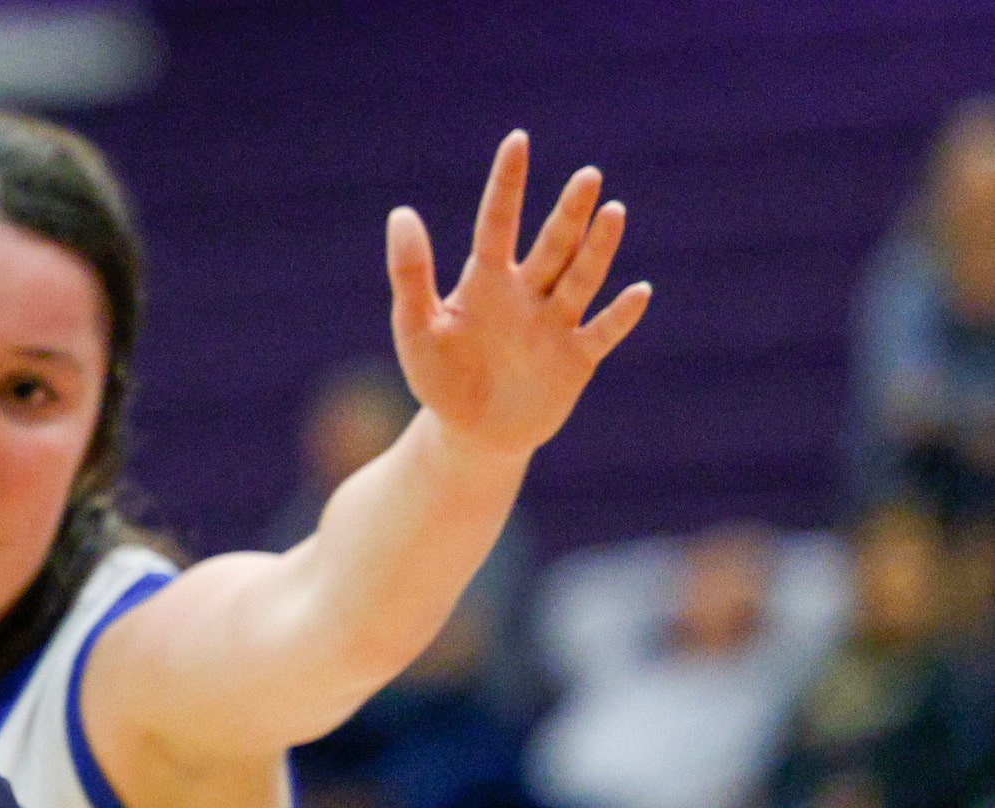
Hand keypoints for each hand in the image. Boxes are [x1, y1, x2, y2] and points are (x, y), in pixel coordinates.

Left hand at [387, 131, 651, 457]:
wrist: (471, 433)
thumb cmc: (440, 377)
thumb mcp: (417, 327)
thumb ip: (410, 273)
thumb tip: (401, 212)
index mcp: (486, 282)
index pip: (497, 223)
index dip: (507, 184)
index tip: (517, 140)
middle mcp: (527, 294)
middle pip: (552, 244)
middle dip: (569, 213)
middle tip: (587, 176)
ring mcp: (555, 324)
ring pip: (581, 278)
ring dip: (598, 248)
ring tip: (614, 212)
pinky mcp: (576, 359)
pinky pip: (602, 332)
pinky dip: (619, 315)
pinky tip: (638, 291)